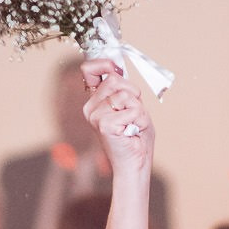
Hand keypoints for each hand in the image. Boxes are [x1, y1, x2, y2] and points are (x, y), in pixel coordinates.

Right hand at [81, 59, 152, 181]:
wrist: (135, 164)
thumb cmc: (135, 137)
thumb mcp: (131, 105)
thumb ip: (123, 88)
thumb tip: (116, 67)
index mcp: (95, 101)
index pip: (89, 69)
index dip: (104, 64)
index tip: (116, 68)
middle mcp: (90, 108)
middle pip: (114, 79)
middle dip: (132, 93)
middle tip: (133, 113)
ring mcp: (95, 116)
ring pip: (126, 95)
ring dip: (138, 110)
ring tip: (133, 125)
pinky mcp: (105, 125)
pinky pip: (133, 110)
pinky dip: (140, 120)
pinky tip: (132, 132)